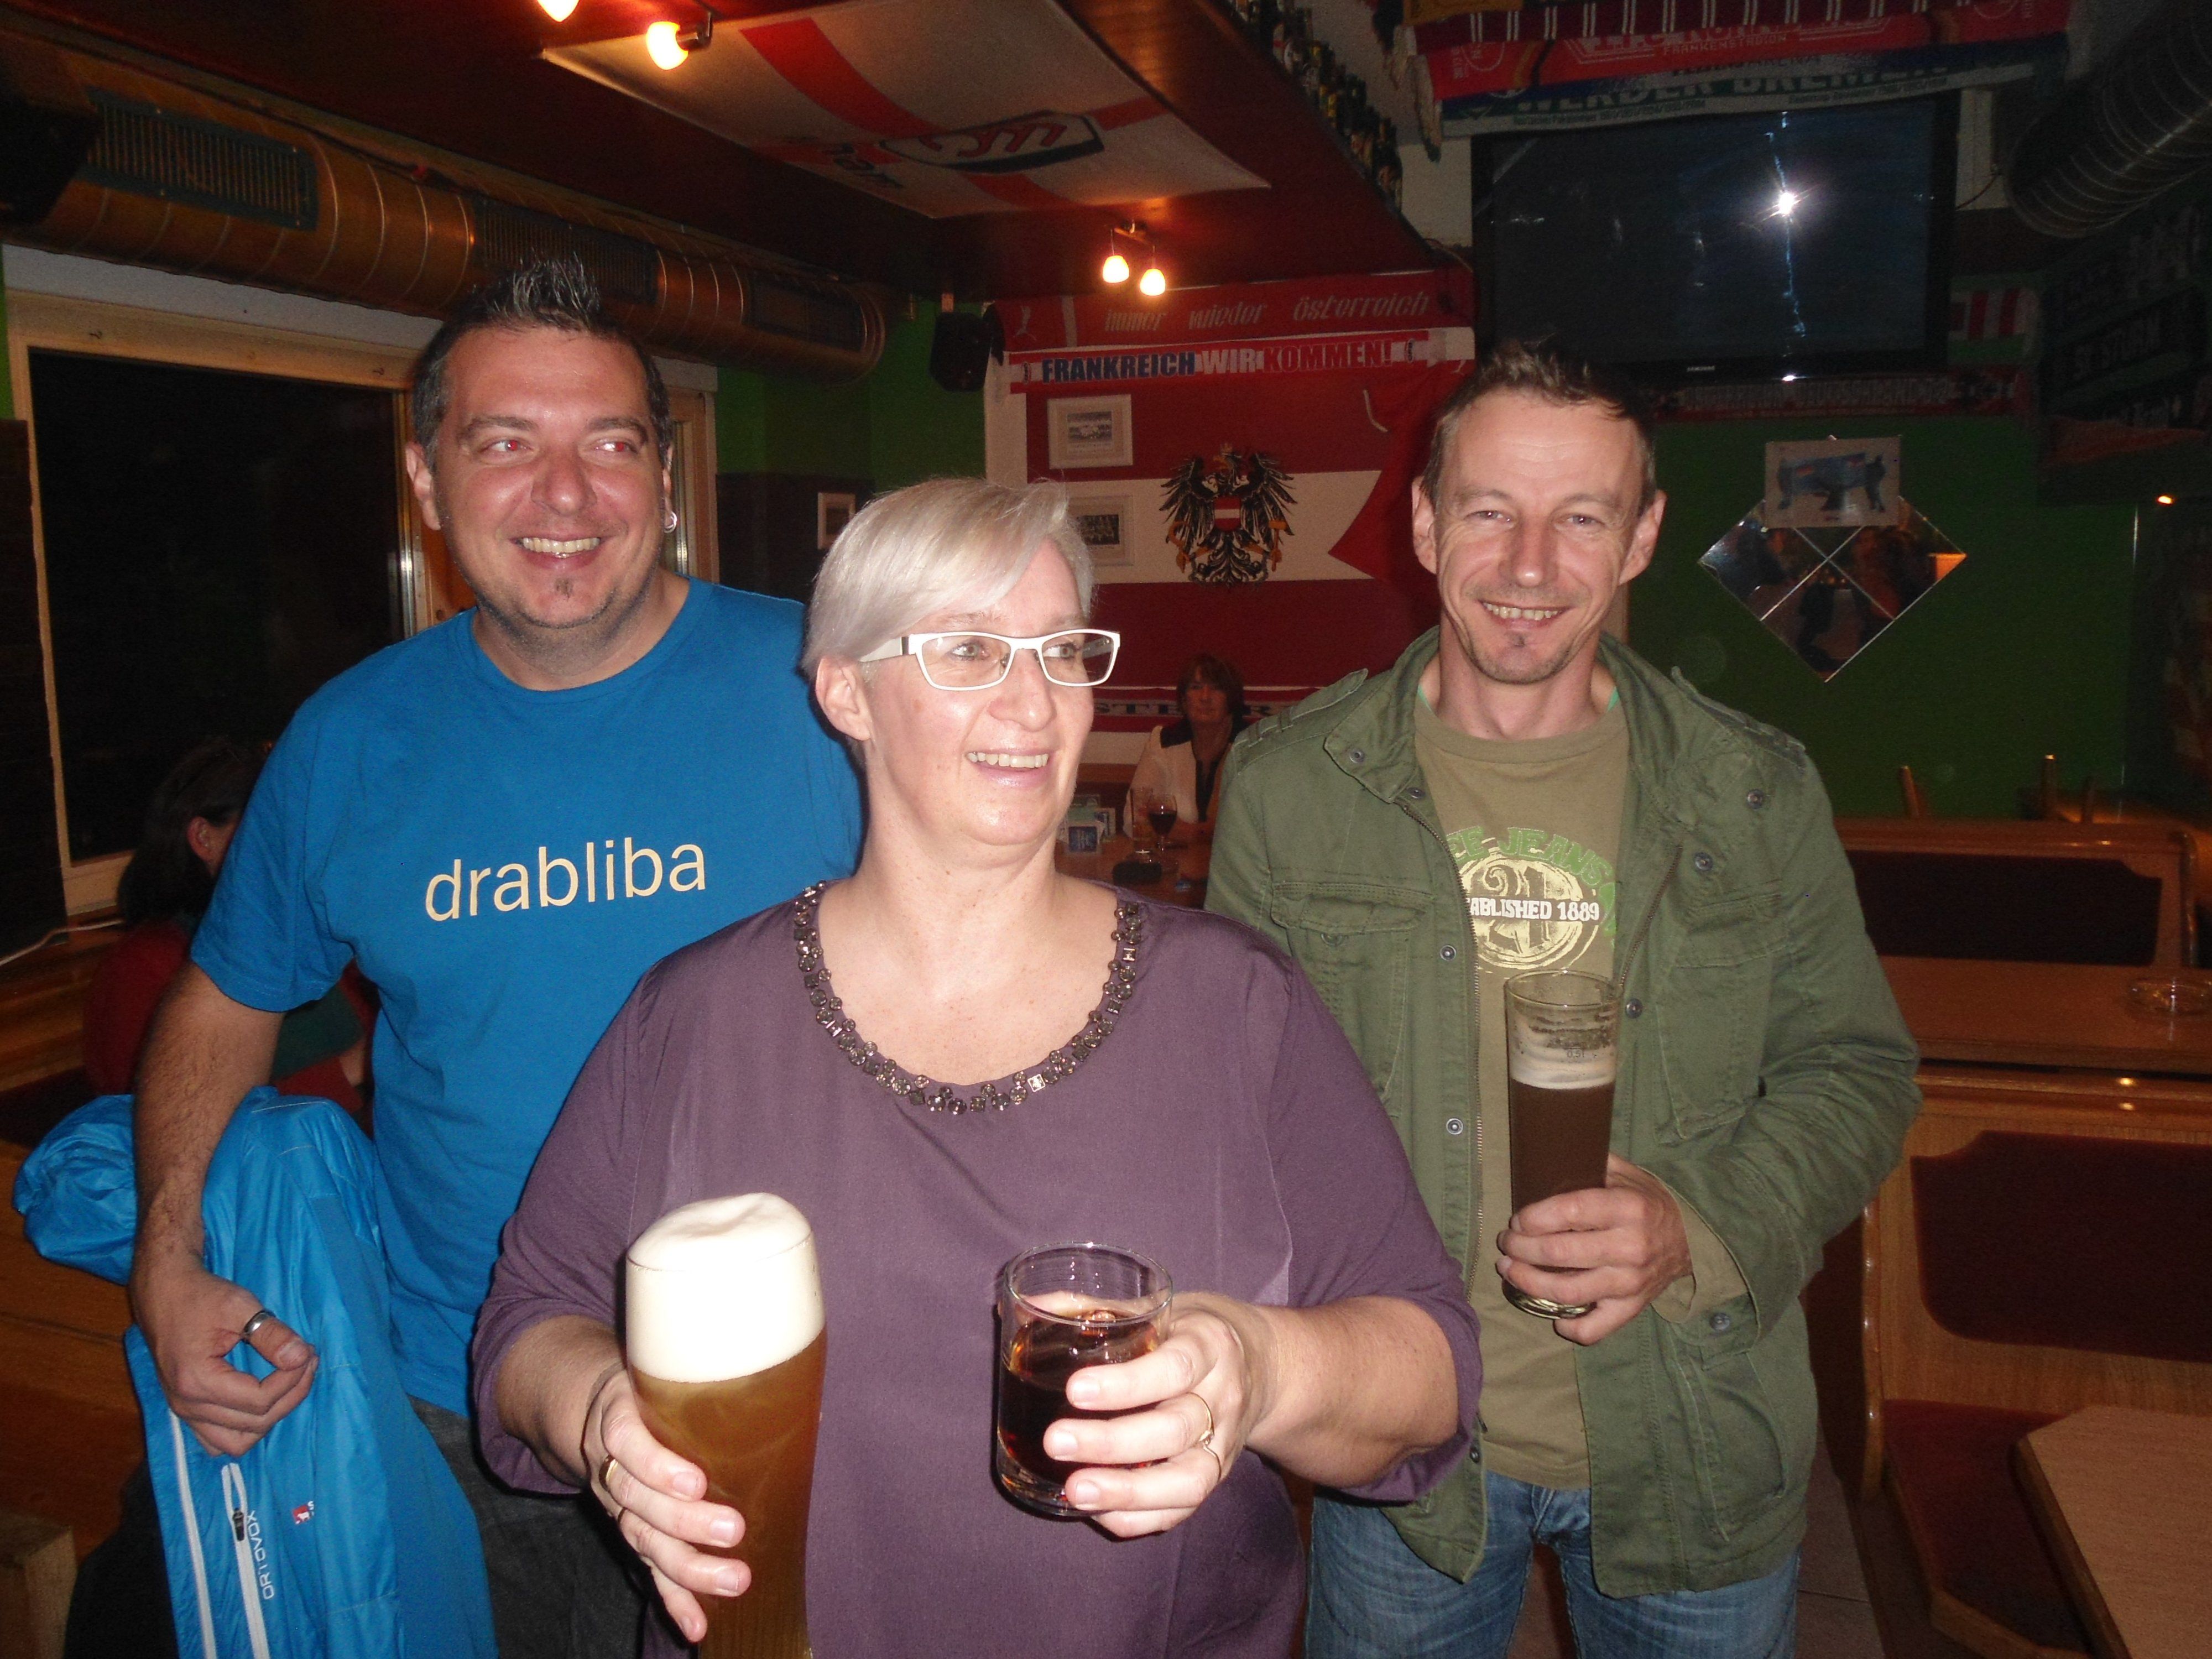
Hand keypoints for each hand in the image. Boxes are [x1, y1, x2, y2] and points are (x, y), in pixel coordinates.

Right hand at [129, 1251, 315, 1456]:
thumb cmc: (199, 1296)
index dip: (292, 1379)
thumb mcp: (239, 1305)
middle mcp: (187, 1405)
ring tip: (290, 1383)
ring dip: (269, 1418)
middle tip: (307, 1362)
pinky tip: (264, 1401)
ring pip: (236, 1442)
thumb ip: (272, 1334)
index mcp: (196, 1382)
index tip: (308, 1352)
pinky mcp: (186, 1409)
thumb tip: (301, 1357)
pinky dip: (245, 1428)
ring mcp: (183, 1412)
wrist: (163, 1292)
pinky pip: (217, 1439)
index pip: (260, 1400)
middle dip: (290, 1395)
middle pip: (254, 1424)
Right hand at [583, 1366, 746, 1645]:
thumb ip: (721, 1389)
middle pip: (640, 1502)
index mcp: (620, 1420)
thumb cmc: (651, 1392)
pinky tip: (698, 1627)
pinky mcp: (633, 1535)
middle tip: (733, 1531)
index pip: (629, 1444)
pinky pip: (650, 1572)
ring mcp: (621, 1508)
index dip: (658, 1467)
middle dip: (685, 1523)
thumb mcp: (666, 1376)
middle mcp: (614, 1469)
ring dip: (688, 1569)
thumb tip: (804, 1406)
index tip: (695, 1482)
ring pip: (646, 1542)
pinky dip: (673, 1600)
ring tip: (735, 1581)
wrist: (598, 1413)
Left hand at [1043, 1292, 1257, 1538]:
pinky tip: (1097, 1512)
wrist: (1263, 1365)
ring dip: (1128, 1492)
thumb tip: (1024, 1305)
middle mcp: (1222, 1398)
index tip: (1075, 1389)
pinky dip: (1140, 1518)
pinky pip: (1184, 1509)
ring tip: (1074, 1491)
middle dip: (1113, 1442)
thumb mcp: (1159, 1308)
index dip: (1127, 1384)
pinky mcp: (1216, 1478)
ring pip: (1188, 1481)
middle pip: (1176, 1430)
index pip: (1174, 1367)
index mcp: (1208, 1345)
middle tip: (1054, 1441)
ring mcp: (1223, 1445)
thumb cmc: (1191, 1331)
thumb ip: (1098, 1309)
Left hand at [1497, 1155, 1690, 1344]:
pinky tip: (1553, 1315)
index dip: (1532, 1218)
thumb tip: (1543, 1155)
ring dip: (1528, 1282)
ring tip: (1509, 1268)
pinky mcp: (1632, 1308)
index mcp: (1627, 1208)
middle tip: (1506, 1242)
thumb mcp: (1623, 1172)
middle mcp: (1629, 1247)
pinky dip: (1570, 1328)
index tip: (1517, 1219)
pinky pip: (1595, 1329)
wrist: (1690, 1238)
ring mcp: (1630, 1282)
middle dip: (1520, 1248)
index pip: (1567, 1212)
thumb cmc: (1646, 1201)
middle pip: (1558, 1253)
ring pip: (1567, 1292)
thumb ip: (1587, 1163)